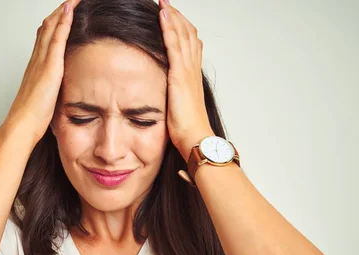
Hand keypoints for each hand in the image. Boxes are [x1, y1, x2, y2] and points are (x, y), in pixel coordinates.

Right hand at [5, 0, 80, 143]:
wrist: (22, 124)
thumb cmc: (31, 117)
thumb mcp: (43, 101)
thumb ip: (49, 93)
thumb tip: (55, 96)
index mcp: (36, 68)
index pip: (45, 39)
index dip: (54, 24)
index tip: (63, 14)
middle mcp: (36, 60)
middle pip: (47, 28)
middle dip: (59, 13)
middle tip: (69, 2)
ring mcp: (42, 61)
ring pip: (51, 28)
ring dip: (62, 11)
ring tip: (72, 0)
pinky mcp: (49, 66)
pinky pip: (57, 38)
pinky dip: (64, 22)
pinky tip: (70, 10)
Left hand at [158, 0, 212, 158]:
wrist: (195, 138)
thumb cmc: (188, 130)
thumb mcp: (179, 108)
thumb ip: (175, 98)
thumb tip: (168, 98)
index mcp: (192, 77)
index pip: (190, 45)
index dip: (182, 29)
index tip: (173, 17)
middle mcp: (192, 70)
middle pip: (188, 35)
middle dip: (177, 17)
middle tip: (167, 3)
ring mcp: (187, 71)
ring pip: (182, 35)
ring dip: (173, 17)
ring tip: (164, 3)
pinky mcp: (179, 75)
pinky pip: (173, 45)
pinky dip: (169, 28)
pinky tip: (162, 15)